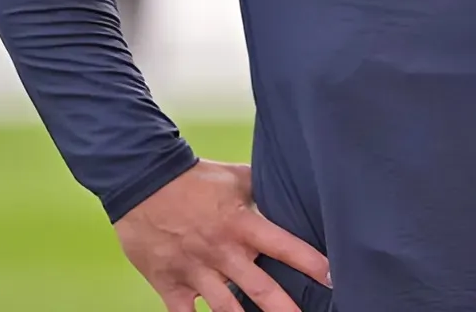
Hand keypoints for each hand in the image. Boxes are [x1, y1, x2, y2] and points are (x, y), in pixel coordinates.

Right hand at [115, 160, 330, 311]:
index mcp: (242, 225)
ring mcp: (195, 271)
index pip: (285, 247)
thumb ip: (264, 188)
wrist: (142, 181)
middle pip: (261, 290)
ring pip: (227, 310)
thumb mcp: (237, 178)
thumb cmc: (195, 178)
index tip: (333, 279)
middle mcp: (222, 252)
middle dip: (285, 309)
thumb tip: (293, 186)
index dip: (311, 263)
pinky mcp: (170, 283)